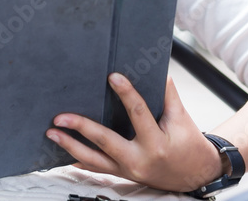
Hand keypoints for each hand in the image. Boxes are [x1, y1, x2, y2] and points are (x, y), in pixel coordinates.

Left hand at [45, 74, 223, 192]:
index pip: (139, 113)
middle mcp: (140, 160)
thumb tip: (158, 71)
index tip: (112, 76)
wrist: (195, 175)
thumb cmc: (189, 145)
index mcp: (156, 143)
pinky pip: (97, 169)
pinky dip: (79, 160)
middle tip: (60, 117)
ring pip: (95, 160)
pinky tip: (62, 152)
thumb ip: (168, 94)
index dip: (126, 93)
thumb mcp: (182, 118)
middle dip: (81, 128)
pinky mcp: (123, 175)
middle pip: (106, 142)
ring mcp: (129, 171)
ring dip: (70, 146)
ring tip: (52, 133)